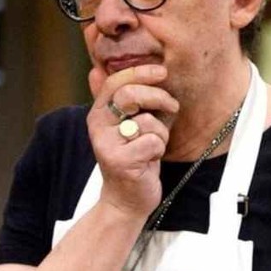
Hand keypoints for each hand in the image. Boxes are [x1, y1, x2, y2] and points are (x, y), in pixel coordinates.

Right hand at [87, 64, 179, 218]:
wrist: (126, 200)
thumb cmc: (134, 157)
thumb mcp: (128, 124)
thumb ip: (123, 99)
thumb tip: (97, 70)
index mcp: (99, 113)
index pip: (115, 82)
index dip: (140, 72)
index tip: (162, 72)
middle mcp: (97, 126)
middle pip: (130, 95)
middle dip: (159, 97)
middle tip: (172, 106)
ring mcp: (107, 145)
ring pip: (147, 121)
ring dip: (161, 132)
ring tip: (154, 145)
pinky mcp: (121, 162)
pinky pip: (153, 142)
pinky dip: (160, 149)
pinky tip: (151, 160)